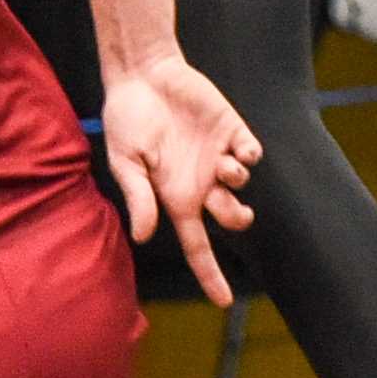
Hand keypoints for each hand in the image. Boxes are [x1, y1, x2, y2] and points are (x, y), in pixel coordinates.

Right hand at [96, 47, 261, 309]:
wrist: (141, 75)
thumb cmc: (127, 120)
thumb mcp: (126, 162)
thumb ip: (138, 197)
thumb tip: (144, 236)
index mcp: (175, 197)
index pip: (196, 245)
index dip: (210, 274)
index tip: (224, 302)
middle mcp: (200, 182)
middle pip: (230, 217)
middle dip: (238, 218)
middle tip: (236, 211)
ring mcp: (217, 156)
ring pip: (241, 184)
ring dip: (238, 183)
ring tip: (224, 167)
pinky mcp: (230, 130)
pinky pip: (250, 153)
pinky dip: (250, 156)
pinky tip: (240, 151)